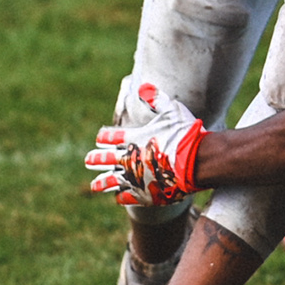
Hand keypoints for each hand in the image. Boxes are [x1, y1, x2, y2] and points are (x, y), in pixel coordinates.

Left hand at [85, 85, 204, 208]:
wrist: (196, 160)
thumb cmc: (185, 134)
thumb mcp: (171, 111)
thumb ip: (156, 99)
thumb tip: (143, 87)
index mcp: (134, 138)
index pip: (112, 137)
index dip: (104, 138)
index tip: (99, 139)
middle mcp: (130, 159)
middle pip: (107, 160)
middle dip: (97, 160)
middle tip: (88, 161)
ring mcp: (136, 178)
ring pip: (113, 181)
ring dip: (102, 182)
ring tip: (93, 185)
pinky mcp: (146, 194)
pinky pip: (129, 197)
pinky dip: (122, 197)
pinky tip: (118, 198)